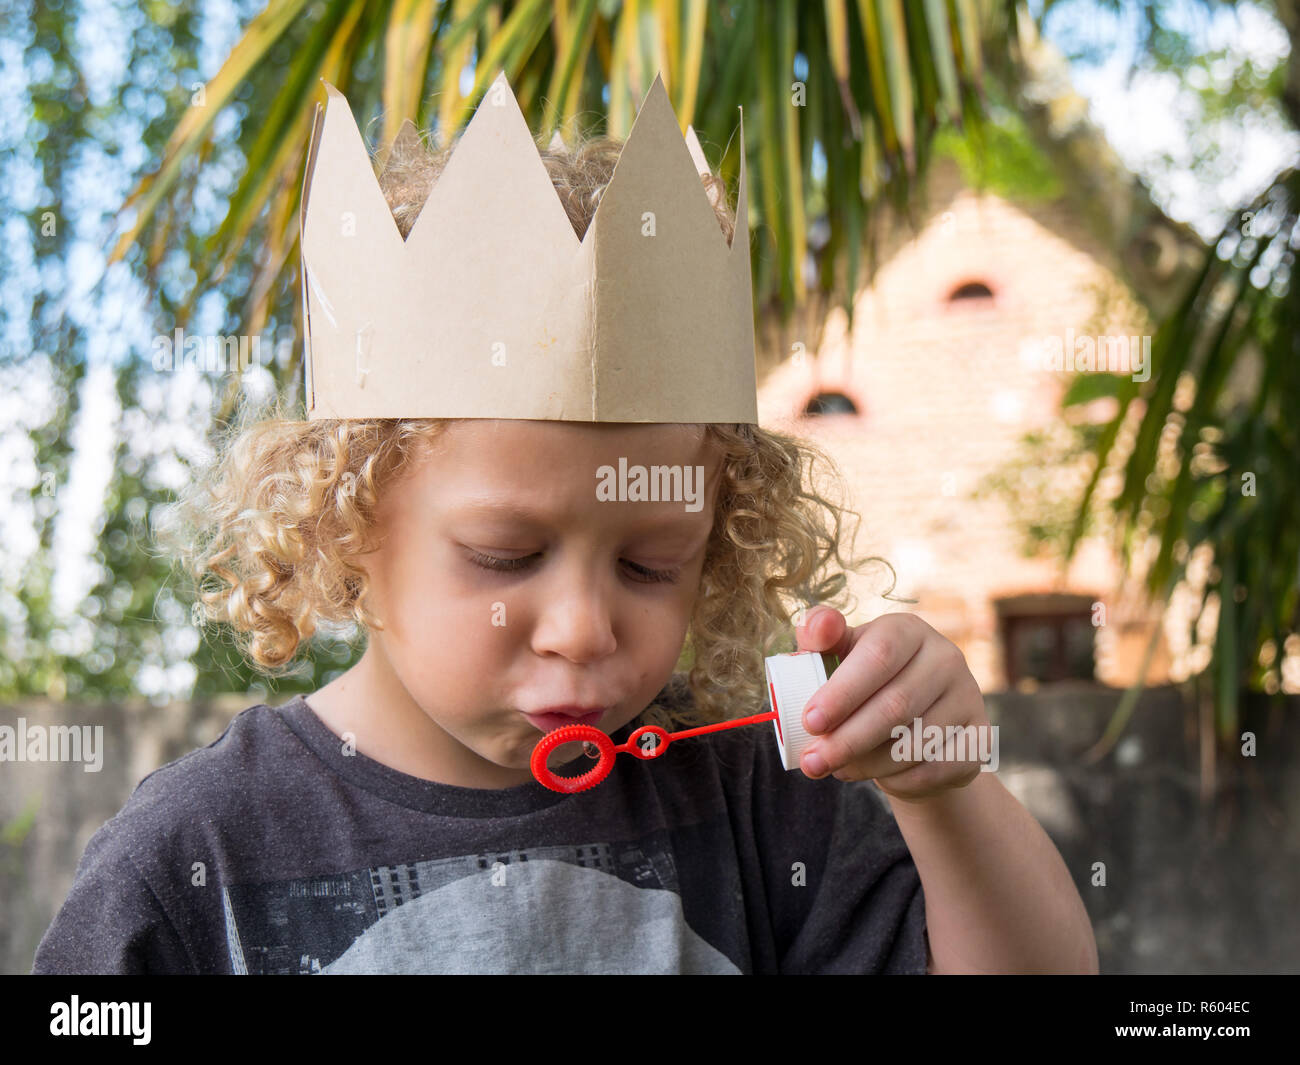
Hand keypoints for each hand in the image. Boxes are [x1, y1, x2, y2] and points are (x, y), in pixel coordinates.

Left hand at [793, 606, 992, 802]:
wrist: (911, 721)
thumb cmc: (864, 683)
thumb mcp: (840, 654)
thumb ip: (820, 637)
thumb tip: (816, 626)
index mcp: (907, 630)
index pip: (879, 655)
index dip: (843, 692)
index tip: (810, 722)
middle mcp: (946, 657)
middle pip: (896, 705)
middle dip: (847, 740)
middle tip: (812, 763)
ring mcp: (969, 697)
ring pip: (914, 743)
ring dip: (868, 764)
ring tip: (837, 769)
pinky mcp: (979, 737)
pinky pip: (935, 768)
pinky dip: (899, 780)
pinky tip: (877, 777)